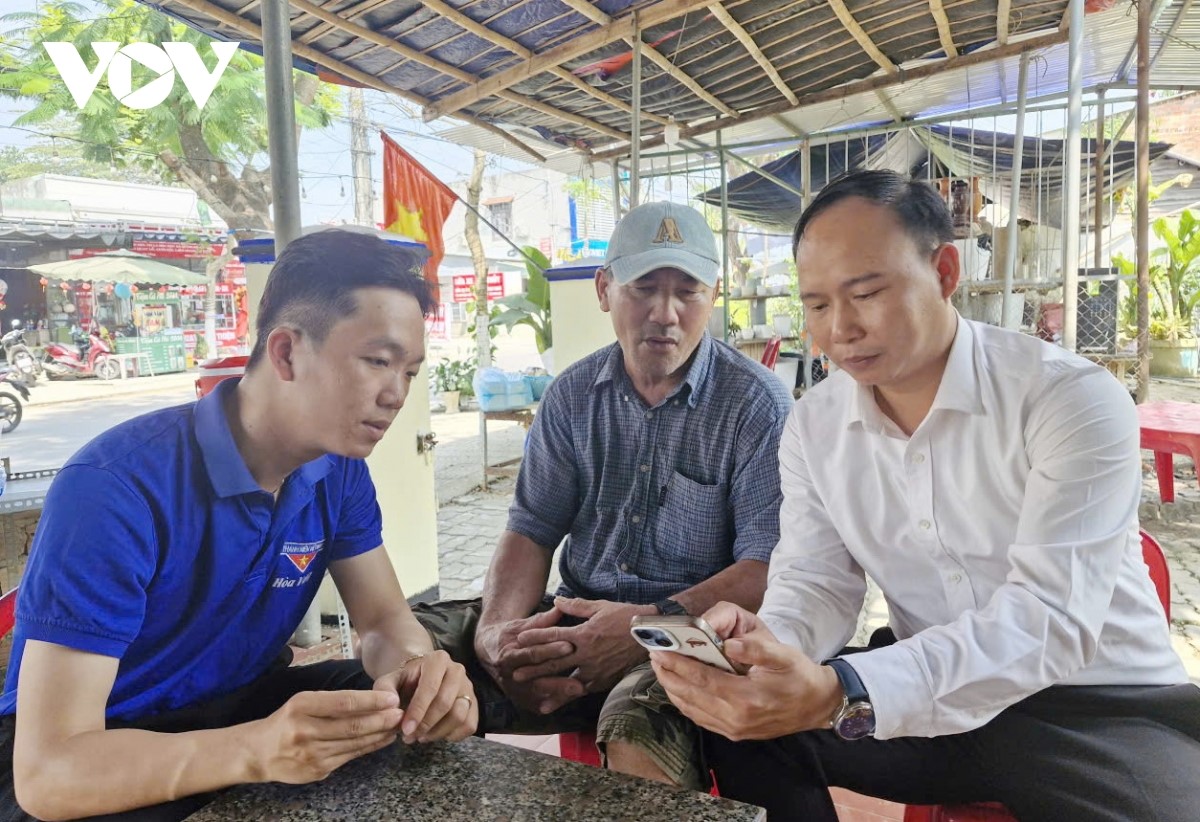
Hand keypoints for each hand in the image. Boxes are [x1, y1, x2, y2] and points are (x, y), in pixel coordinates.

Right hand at [248, 690, 403, 783]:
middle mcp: (304, 730)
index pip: (342, 702)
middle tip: (401, 713)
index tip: (391, 698)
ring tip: (396, 725)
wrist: (259, 753)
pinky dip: (369, 747)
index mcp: (301, 706)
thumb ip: (333, 700)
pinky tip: (382, 739)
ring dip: (379, 734)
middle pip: (351, 725)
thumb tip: (372, 698)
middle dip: (381, 719)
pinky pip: (349, 757)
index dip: (370, 700)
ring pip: (354, 743)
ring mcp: (311, 754)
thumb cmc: (287, 721)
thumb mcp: (303, 702)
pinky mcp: (317, 771)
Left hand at [374, 650, 476, 743]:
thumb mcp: (391, 680)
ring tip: (421, 737)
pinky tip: (437, 735)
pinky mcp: (474, 704)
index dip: (418, 711)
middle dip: (426, 725)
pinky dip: (453, 736)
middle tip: (410, 737)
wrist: (422, 679)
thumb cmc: (406, 681)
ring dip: (438, 732)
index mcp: (437, 660)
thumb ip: (385, 690)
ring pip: (459, 715)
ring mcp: (468, 687)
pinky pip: (470, 725)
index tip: (405, 730)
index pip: (430, 688)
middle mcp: (457, 670)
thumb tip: (392, 706)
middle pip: (446, 703)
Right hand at [475, 608, 585, 714]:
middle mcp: (509, 676)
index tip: (569, 646)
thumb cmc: (510, 635)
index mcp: (508, 655)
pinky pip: (538, 705)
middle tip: (580, 682)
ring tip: (580, 692)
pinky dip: (554, 703)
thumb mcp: (522, 626)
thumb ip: (541, 621)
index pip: (532, 654)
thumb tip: (560, 608)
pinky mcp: (520, 699)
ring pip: (539, 695)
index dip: (551, 650)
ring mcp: (514, 690)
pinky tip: (570, 701)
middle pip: (537, 679)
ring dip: (559, 695)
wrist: (490, 652)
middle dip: (559, 681)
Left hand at [514, 597, 656, 693]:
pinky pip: (581, 691)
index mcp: (584, 634)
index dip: (535, 637)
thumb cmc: (626, 618)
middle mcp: (586, 654)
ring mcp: (594, 670)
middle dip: (533, 667)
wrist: (650, 636)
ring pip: (565, 680)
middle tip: (514, 673)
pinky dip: (566, 697)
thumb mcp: (600, 607)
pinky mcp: (603, 681)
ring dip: (546, 686)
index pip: (554, 636)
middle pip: (554, 662)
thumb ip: (576, 606)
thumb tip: (557, 602)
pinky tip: (553, 704)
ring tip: (530, 692)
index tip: (519, 639)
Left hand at [650, 602, 841, 740]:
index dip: (678, 664)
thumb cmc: (799, 676)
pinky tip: (678, 688)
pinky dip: (684, 702)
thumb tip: (729, 643)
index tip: (660, 651)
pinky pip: (700, 718)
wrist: (817, 706)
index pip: (702, 679)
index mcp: (746, 697)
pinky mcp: (733, 733)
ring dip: (673, 688)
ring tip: (661, 668)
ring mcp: (733, 729)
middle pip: (690, 695)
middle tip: (653, 656)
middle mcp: (735, 718)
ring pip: (691, 709)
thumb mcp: (783, 655)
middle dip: (669, 675)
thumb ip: (756, 649)